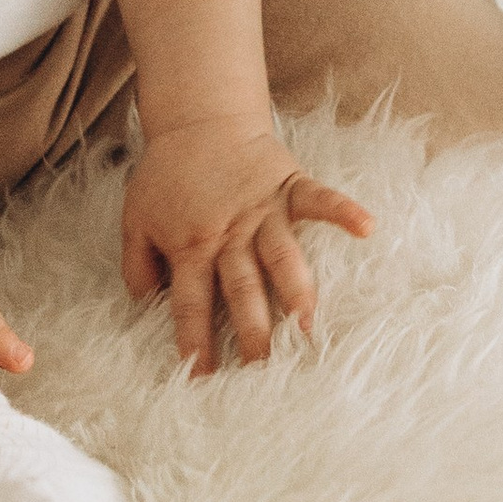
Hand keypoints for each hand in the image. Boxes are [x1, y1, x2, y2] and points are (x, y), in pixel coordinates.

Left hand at [119, 116, 373, 374]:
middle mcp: (229, 234)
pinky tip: (366, 227)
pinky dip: (343, 210)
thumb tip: (145, 307)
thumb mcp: (136, 219)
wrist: (198, 119)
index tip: (202, 381)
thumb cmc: (167, 174)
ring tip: (307, 325)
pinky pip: (318, 198)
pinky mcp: (288, 185)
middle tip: (264, 371)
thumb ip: (137, 266)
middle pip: (242, 290)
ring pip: (281, 257)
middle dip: (253, 333)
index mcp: (191, 246)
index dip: (195, 344)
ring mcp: (262, 210)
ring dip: (295, 290)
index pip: (192, 305)